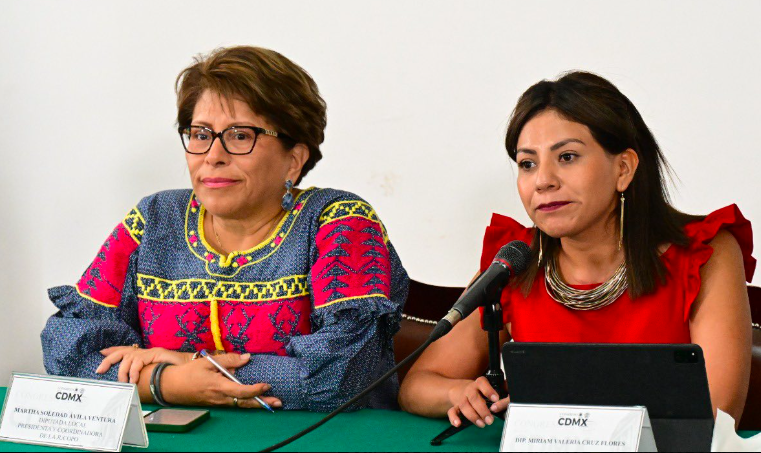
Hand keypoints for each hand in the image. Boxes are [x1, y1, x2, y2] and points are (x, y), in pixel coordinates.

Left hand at [97, 346, 189, 383]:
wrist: (188, 368)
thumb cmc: (173, 373)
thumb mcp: (154, 374)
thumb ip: (143, 375)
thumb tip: (131, 384)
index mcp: (143, 355)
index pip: (125, 350)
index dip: (113, 350)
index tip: (101, 352)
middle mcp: (145, 351)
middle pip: (122, 352)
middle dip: (109, 360)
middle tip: (99, 370)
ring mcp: (150, 352)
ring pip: (128, 358)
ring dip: (123, 371)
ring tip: (126, 382)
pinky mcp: (155, 353)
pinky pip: (139, 361)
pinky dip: (134, 371)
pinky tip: (134, 380)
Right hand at [161, 353, 281, 409]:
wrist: (170, 387)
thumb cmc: (189, 372)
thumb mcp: (208, 361)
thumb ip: (229, 359)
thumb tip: (247, 357)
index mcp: (218, 386)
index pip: (241, 391)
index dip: (255, 389)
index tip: (267, 385)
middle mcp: (220, 397)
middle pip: (245, 402)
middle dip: (262, 403)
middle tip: (278, 403)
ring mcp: (218, 402)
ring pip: (241, 404)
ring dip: (257, 404)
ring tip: (272, 403)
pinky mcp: (217, 403)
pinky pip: (234, 404)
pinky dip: (247, 402)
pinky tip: (255, 400)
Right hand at [447, 377, 508, 427]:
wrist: (462, 389)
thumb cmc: (481, 391)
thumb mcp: (492, 387)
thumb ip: (502, 391)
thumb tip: (513, 397)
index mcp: (479, 383)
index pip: (482, 383)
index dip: (488, 390)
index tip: (496, 399)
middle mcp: (469, 390)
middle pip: (474, 397)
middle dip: (482, 410)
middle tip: (490, 420)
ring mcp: (462, 398)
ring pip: (464, 405)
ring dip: (473, 416)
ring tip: (482, 424)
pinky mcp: (456, 406)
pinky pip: (452, 411)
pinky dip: (454, 418)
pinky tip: (458, 424)